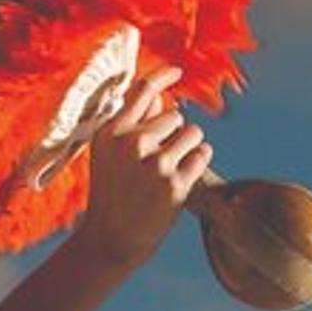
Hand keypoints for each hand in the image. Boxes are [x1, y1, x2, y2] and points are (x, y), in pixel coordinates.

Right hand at [69, 66, 212, 270]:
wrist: (110, 239)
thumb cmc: (112, 193)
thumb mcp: (109, 155)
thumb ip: (132, 124)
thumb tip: (161, 95)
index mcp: (112, 132)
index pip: (142, 90)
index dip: (164, 76)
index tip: (178, 71)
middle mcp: (133, 144)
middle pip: (175, 116)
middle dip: (174, 133)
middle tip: (159, 160)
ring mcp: (155, 164)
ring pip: (194, 132)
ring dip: (190, 145)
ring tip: (174, 166)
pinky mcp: (175, 185)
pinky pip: (203, 154)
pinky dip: (199, 160)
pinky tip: (185, 174)